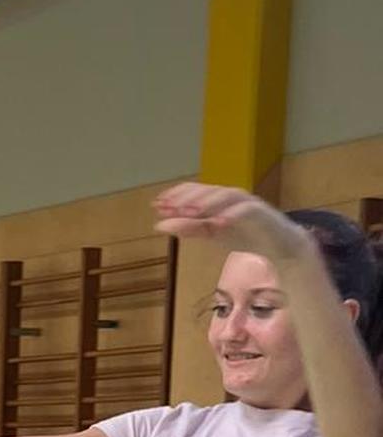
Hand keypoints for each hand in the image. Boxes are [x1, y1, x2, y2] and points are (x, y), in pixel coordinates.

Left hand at [153, 184, 311, 266]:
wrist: (279, 246)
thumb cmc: (244, 236)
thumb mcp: (211, 234)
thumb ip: (189, 228)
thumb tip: (159, 223)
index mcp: (219, 199)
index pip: (195, 190)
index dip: (176, 195)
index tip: (156, 204)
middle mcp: (233, 197)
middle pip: (209, 190)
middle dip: (188, 197)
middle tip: (169, 207)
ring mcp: (248, 203)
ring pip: (227, 195)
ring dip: (208, 202)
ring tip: (191, 213)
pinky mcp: (262, 213)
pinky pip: (247, 210)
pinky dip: (232, 214)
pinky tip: (218, 223)